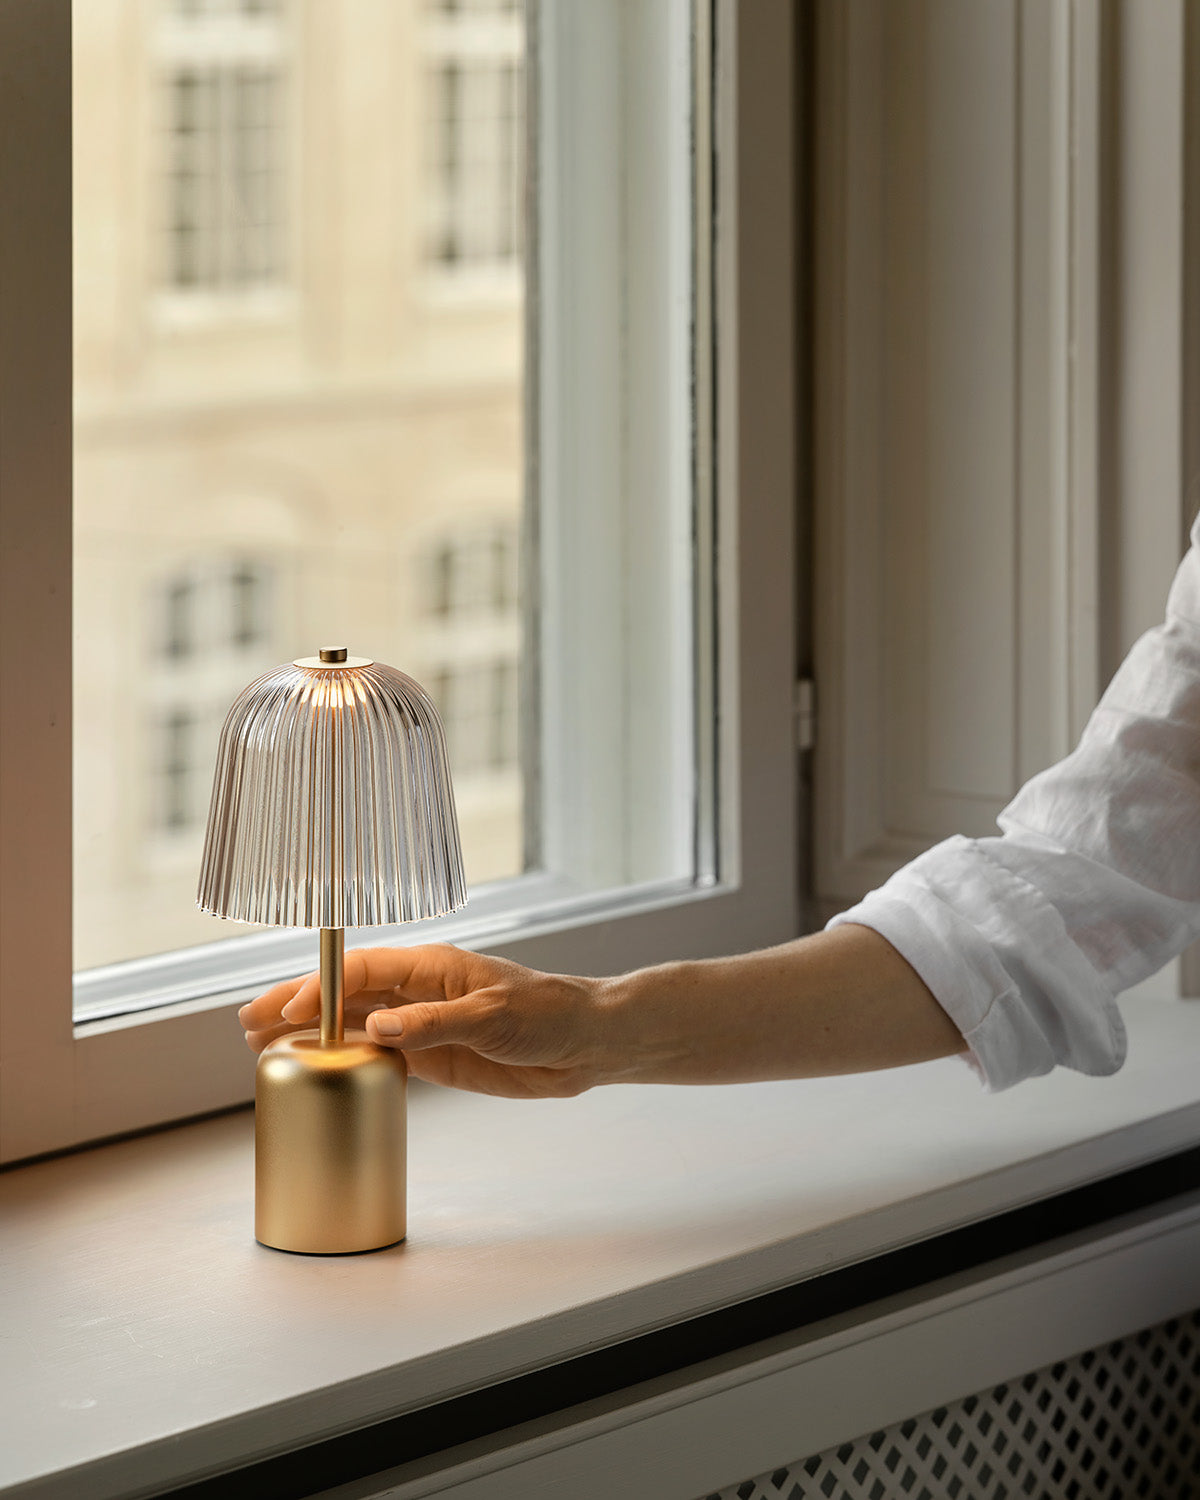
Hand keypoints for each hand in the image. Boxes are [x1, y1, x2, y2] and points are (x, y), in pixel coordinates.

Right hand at [238, 945, 618, 1097]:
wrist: (585, 1044)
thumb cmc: (548, 1013)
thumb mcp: (492, 1015)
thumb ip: (434, 1023)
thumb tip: (376, 1027)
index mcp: (430, 967)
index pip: (360, 971)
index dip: (318, 988)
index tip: (284, 1009)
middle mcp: (418, 991)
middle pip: (344, 995)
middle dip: (295, 1006)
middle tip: (247, 1024)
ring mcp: (422, 1023)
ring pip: (353, 1024)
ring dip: (310, 1033)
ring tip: (262, 1045)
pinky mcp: (433, 1055)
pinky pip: (377, 1054)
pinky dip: (343, 1060)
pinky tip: (316, 1068)